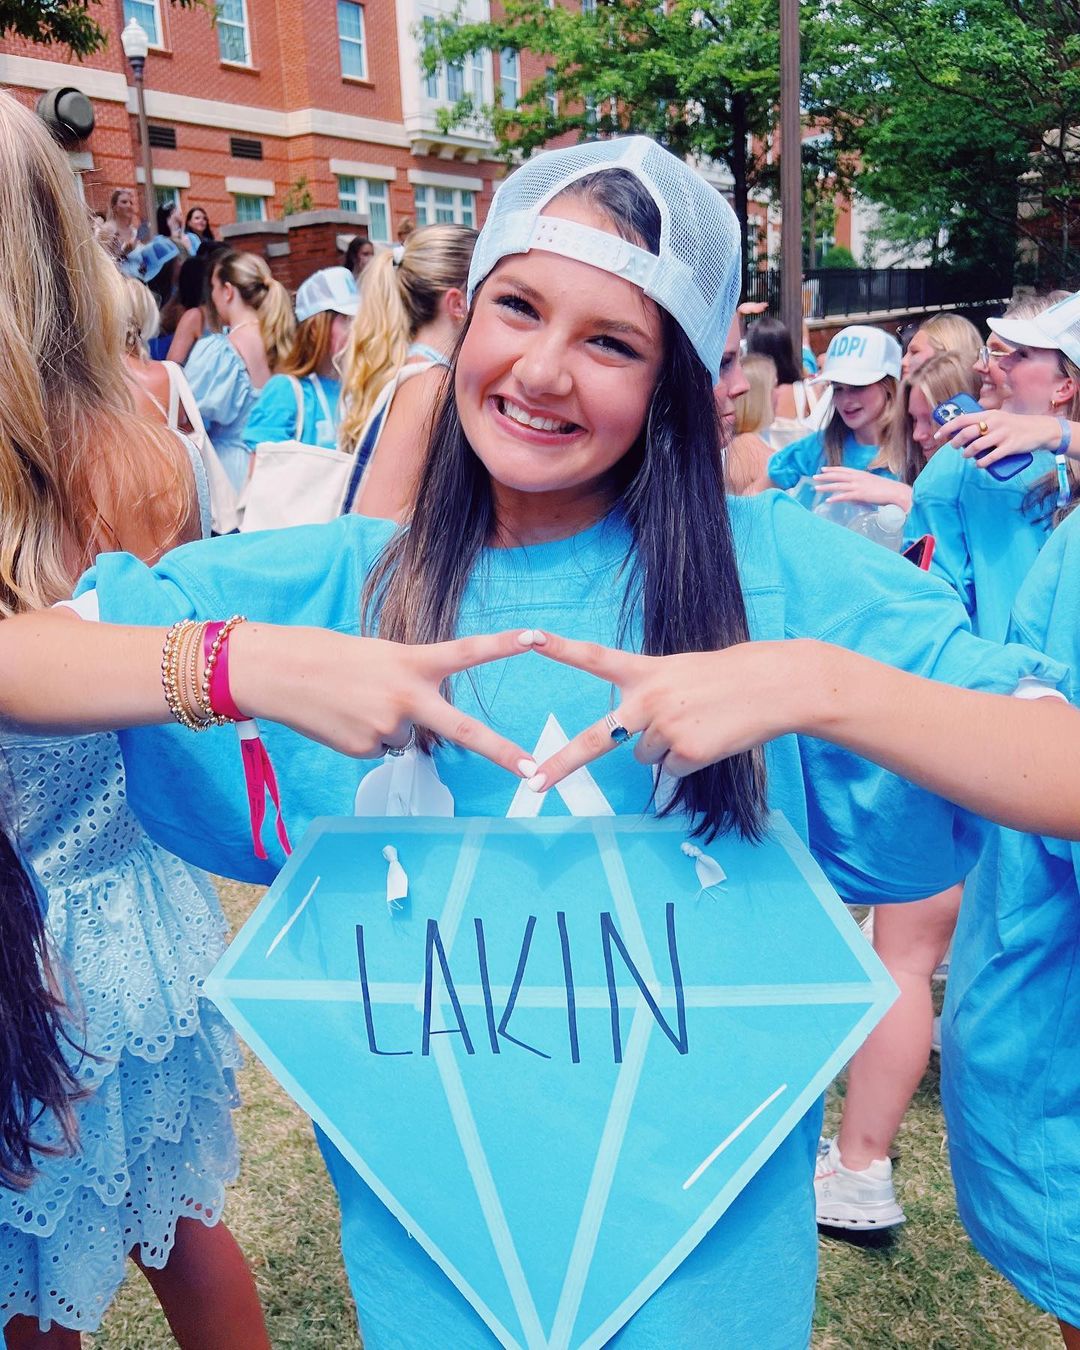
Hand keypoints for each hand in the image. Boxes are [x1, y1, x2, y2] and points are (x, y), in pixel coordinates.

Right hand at [231, 624, 534, 776]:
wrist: (277, 673)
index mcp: (411, 662)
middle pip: (463, 730)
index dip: (503, 645)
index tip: (538, 638)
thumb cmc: (328, 656)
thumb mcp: (379, 657)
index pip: (466, 652)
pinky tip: (342, 718)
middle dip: (501, 752)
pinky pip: (380, 748)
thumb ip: (409, 683)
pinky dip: (365, 737)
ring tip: (352, 702)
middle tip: (533, 771)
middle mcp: (406, 697)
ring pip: (406, 737)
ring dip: (386, 724)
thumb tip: (415, 726)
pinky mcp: (365, 750)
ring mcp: (386, 727)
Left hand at [522, 632, 819, 789]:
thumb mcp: (681, 673)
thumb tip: (639, 747)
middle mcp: (648, 700)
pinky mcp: (687, 754)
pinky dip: (689, 761)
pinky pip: (673, 770)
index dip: (560, 648)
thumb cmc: (730, 676)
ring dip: (667, 747)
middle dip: (563, 764)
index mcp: (646, 671)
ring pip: (645, 757)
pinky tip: (711, 739)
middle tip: (535, 787)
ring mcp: (666, 728)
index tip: (527, 637)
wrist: (775, 686)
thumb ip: (650, 697)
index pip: (594, 657)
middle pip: (597, 741)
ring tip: (699, 723)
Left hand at [811, 466, 911, 508]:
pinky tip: (828, 500)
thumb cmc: (885, 489)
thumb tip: (852, 494)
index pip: (843, 469)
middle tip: (814, 477)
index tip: (823, 469)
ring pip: (838, 485)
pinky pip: (845, 496)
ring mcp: (858, 486)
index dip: (832, 469)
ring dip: (826, 486)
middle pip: (837, 475)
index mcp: (860, 473)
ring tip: (816, 488)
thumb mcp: (870, 483)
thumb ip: (860, 486)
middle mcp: (857, 477)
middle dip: (825, 476)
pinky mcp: (860, 494)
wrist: (895, 492)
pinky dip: (835, 498)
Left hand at [935, 409, 1066, 464]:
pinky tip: (979, 465)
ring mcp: (1003, 435)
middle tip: (955, 447)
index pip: (962, 420)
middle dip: (956, 443)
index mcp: (988, 415)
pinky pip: (991, 457)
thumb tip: (960, 433)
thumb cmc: (1013, 425)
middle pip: (966, 434)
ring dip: (967, 454)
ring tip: (967, 456)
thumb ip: (981, 423)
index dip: (947, 428)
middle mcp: (994, 423)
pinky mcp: (1011, 446)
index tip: (938, 436)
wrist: (1039, 429)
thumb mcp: (997, 419)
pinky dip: (981, 463)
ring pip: (976, 447)